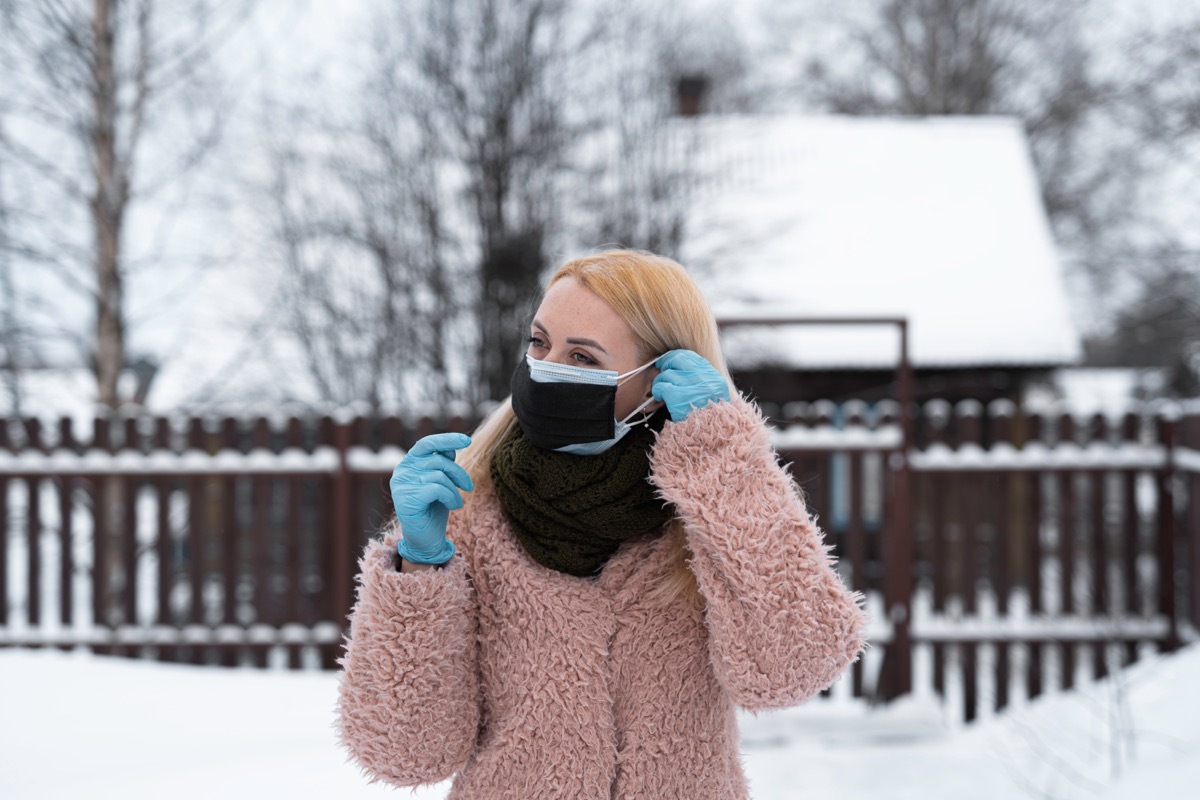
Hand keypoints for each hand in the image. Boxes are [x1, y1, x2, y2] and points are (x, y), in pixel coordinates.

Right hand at [390, 432, 472, 564]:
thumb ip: (442, 464)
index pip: (427, 443)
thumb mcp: (440, 482)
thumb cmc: (434, 508)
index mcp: (408, 463)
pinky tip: (453, 506)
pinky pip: (437, 489)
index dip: (446, 439)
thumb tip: (452, 448)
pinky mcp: (406, 499)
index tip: (466, 441)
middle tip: (468, 487)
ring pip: (439, 476)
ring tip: (457, 502)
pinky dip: (450, 497)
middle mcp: (402, 471)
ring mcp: (402, 485)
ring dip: (455, 490)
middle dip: (458, 473)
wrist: (425, 539)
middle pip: (438, 461)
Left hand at [651, 349, 730, 421]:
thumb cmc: (708, 419)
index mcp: (713, 376)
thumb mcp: (712, 395)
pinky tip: (661, 399)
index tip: (668, 364)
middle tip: (661, 374)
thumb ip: (699, 380)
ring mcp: (692, 385)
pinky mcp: (679, 396)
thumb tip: (678, 369)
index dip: (675, 358)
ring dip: (660, 383)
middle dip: (665, 365)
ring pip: (666, 374)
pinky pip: (662, 386)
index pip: (689, 356)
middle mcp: (704, 377)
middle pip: (677, 359)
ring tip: (662, 393)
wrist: (712, 435)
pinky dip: (658, 392)